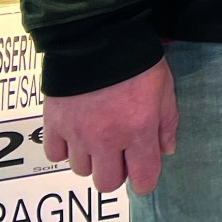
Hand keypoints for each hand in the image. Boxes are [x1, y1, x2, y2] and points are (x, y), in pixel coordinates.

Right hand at [43, 58, 177, 195]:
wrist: (97, 37)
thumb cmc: (137, 61)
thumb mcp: (164, 88)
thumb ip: (167, 123)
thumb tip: (166, 150)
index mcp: (138, 131)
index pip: (143, 179)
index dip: (144, 180)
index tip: (142, 172)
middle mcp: (107, 140)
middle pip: (107, 183)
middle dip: (115, 172)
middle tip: (118, 152)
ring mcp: (77, 134)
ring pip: (81, 170)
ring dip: (90, 158)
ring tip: (95, 135)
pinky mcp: (54, 124)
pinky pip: (55, 155)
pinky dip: (65, 148)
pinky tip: (74, 131)